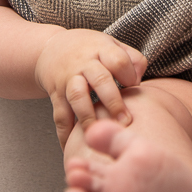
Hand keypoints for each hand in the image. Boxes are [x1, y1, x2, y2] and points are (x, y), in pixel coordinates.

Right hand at [34, 29, 146, 147]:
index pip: (117, 59)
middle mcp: (83, 64)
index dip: (128, 74)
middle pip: (100, 80)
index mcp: (101, 50)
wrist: (52, 48)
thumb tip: (138, 81)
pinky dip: (65, 134)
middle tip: (125, 122)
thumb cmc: (91, 50)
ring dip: (89, 117)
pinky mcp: (56, 95)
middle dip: (113, 102)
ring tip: (99, 135)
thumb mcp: (111, 44)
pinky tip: (71, 148)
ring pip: (77, 97)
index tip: (135, 86)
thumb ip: (131, 59)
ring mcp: (68, 79)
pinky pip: (60, 116)